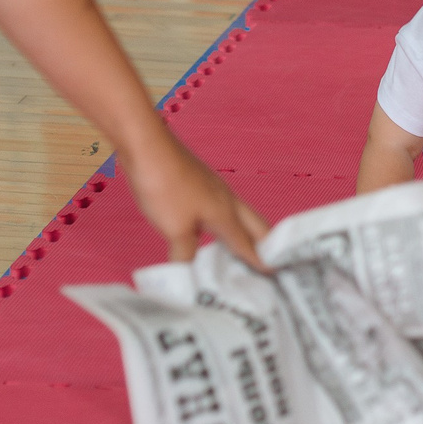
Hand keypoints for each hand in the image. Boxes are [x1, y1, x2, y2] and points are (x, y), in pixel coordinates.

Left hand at [120, 125, 267, 267]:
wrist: (146, 146)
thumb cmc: (164, 186)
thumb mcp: (174, 229)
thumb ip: (185, 255)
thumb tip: (188, 273)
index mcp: (227, 215)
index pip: (249, 245)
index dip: (262, 263)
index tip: (276, 278)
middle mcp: (228, 201)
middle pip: (256, 226)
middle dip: (266, 246)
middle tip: (272, 265)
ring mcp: (214, 190)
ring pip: (241, 217)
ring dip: (248, 235)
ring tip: (246, 253)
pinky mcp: (200, 184)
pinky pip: (223, 210)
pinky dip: (227, 225)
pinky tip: (213, 230)